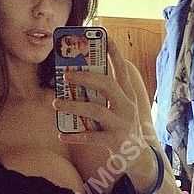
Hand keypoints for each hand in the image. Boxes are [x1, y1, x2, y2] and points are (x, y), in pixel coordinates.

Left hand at [52, 39, 147, 157]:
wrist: (138, 158)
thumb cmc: (123, 128)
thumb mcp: (120, 109)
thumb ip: (106, 96)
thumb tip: (80, 79)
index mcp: (128, 96)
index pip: (122, 70)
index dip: (114, 53)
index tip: (105, 35)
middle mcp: (127, 107)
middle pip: (107, 85)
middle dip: (85, 77)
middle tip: (65, 75)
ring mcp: (121, 124)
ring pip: (96, 110)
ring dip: (73, 105)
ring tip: (55, 103)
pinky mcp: (114, 141)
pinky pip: (91, 137)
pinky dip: (75, 136)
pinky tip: (61, 135)